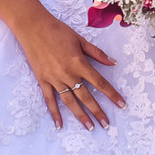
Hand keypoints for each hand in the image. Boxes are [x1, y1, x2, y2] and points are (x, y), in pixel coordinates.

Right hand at [11, 12, 125, 130]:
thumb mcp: (80, 39)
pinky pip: (49, 100)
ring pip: (70, 102)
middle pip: (86, 97)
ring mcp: (54, 79)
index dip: (112, 95)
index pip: (99, 83)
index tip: (122, 105)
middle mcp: (68, 74)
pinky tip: (59, 125)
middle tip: (107, 125)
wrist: (33, 27)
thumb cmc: (58, 30)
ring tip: (89, 127)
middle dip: (97, 111)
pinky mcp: (42, 80)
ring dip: (80, 116)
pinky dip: (54, 113)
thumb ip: (97, 53)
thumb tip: (113, 62)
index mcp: (79, 63)